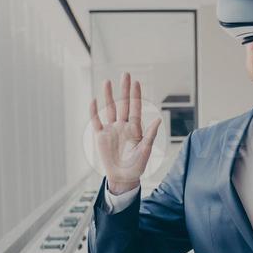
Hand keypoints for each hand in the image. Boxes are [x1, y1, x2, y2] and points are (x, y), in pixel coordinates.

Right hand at [90, 73, 161, 194]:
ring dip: (109, 96)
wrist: (123, 177)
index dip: (135, 95)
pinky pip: (96, 121)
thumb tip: (158, 119)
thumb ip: (150, 135)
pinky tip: (94, 100)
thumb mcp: (145, 151)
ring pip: (110, 109)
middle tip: (125, 74)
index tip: (136, 82)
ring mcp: (112, 130)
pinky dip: (94, 112)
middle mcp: (123, 126)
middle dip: (124, 90)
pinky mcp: (101, 136)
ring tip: (107, 82)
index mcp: (135, 128)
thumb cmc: (137, 166)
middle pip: (123, 104)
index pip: (135, 108)